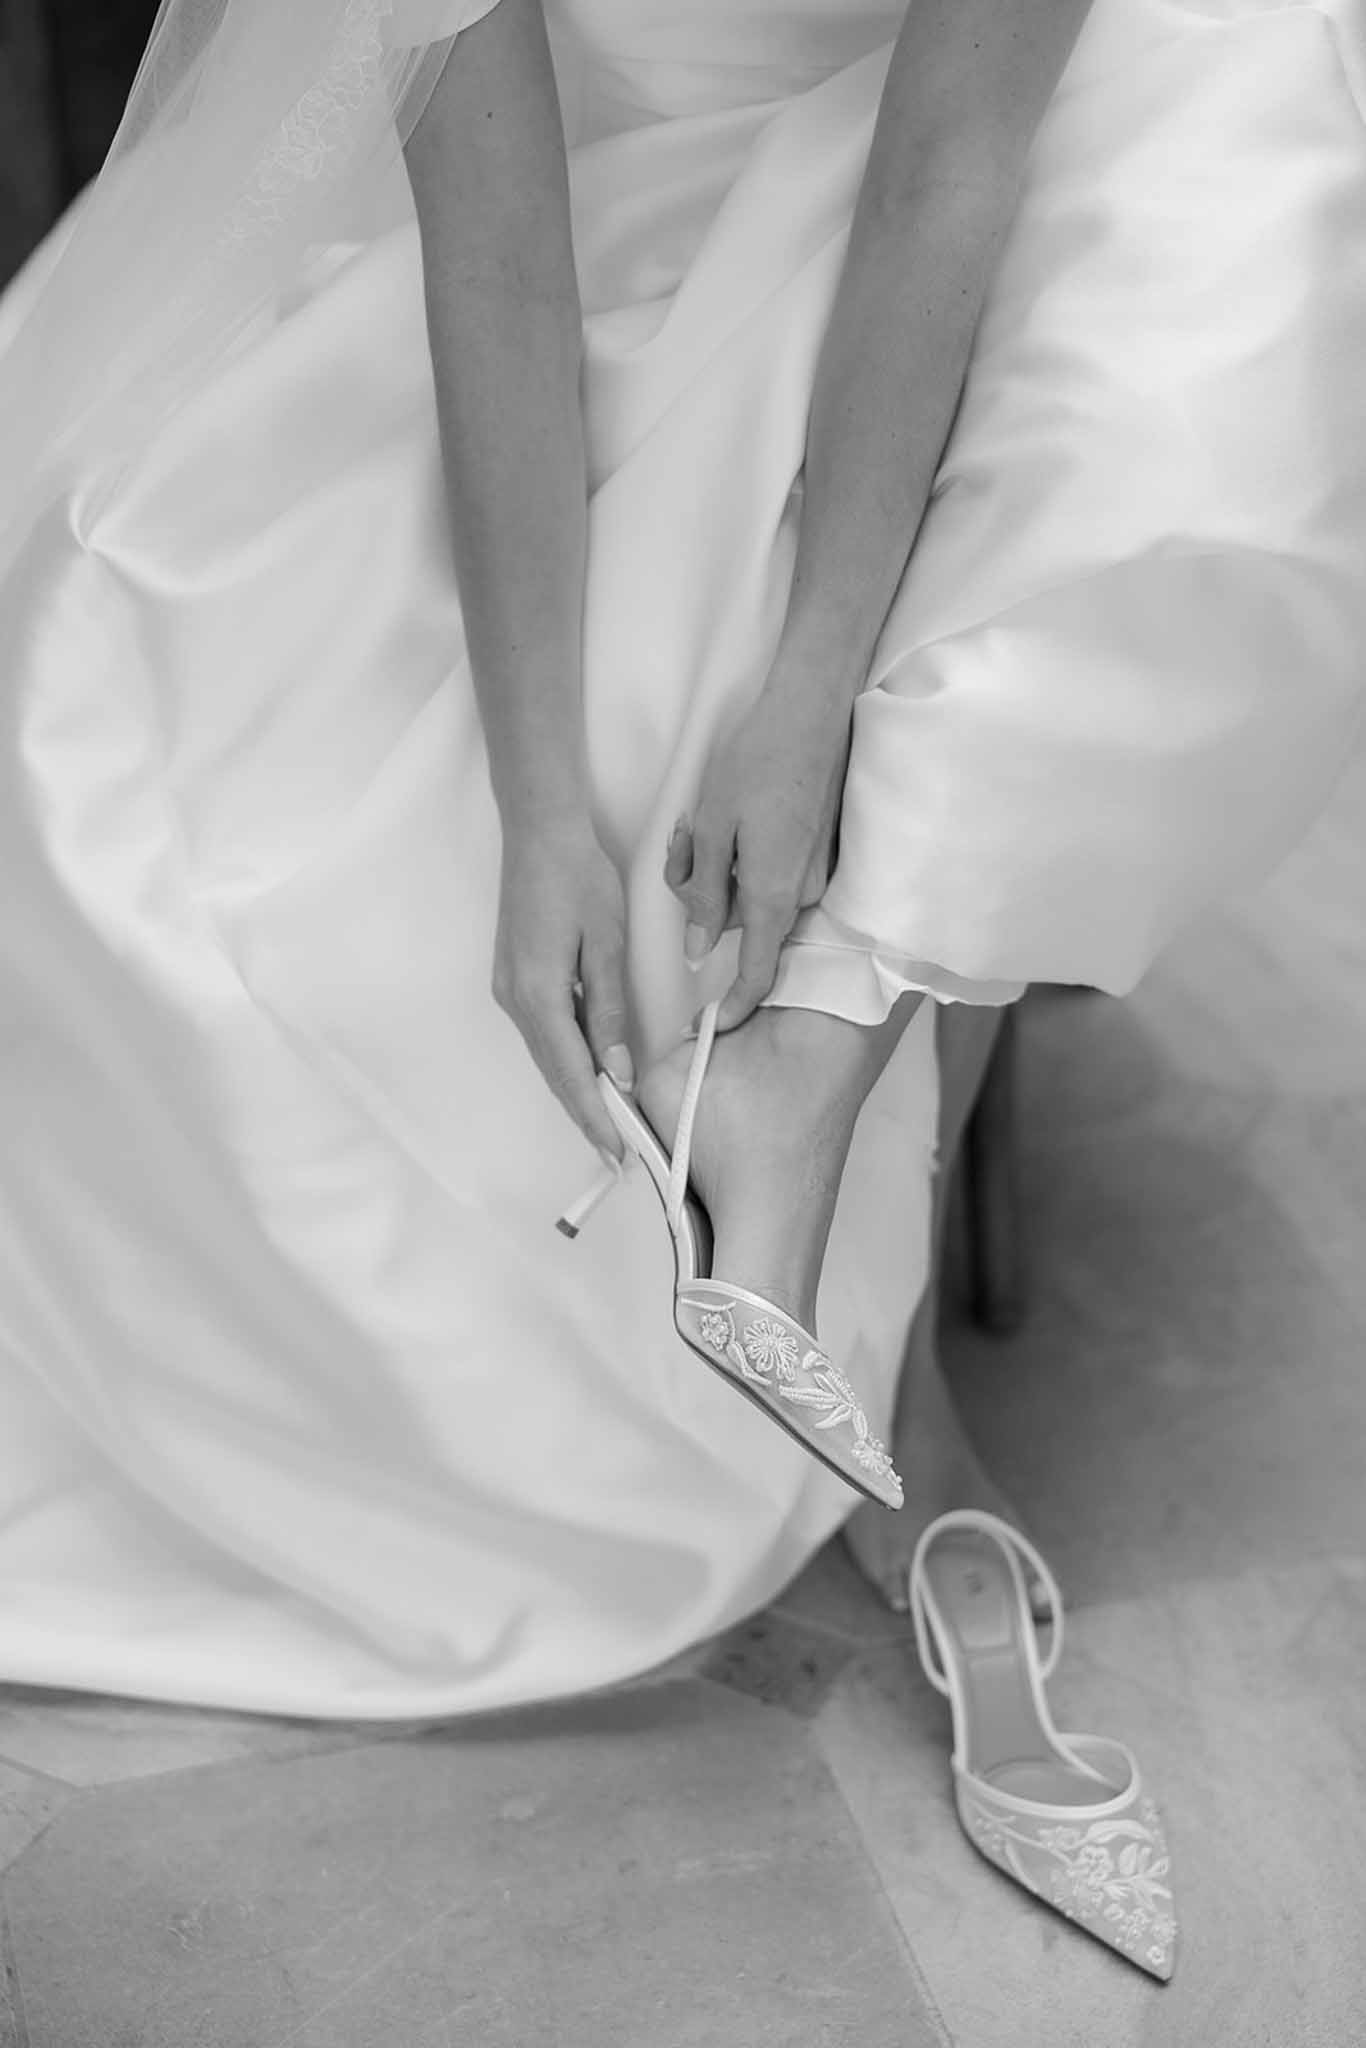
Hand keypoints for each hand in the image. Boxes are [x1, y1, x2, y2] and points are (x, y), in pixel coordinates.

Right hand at [491, 812, 633, 1159]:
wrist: (539, 833)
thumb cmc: (579, 878)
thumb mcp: (606, 944)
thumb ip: (608, 1010)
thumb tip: (616, 1070)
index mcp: (539, 995)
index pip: (570, 1074)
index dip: (594, 1118)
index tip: (616, 1155)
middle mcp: (515, 1000)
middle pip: (553, 1073)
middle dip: (585, 1115)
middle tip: (617, 1154)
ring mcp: (509, 990)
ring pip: (546, 1056)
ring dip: (575, 1090)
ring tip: (609, 1122)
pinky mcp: (512, 978)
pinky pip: (542, 1033)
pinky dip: (566, 1059)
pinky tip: (588, 1071)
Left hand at [665, 682, 852, 1031]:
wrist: (814, 708)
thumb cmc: (759, 760)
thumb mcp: (713, 826)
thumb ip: (705, 893)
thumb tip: (701, 950)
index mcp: (773, 894)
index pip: (758, 974)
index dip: (735, 1006)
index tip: (712, 1026)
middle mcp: (804, 892)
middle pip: (746, 925)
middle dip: (707, 901)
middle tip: (682, 847)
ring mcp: (819, 871)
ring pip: (758, 896)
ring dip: (725, 871)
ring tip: (702, 819)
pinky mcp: (824, 849)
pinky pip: (778, 873)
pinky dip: (750, 855)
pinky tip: (739, 812)